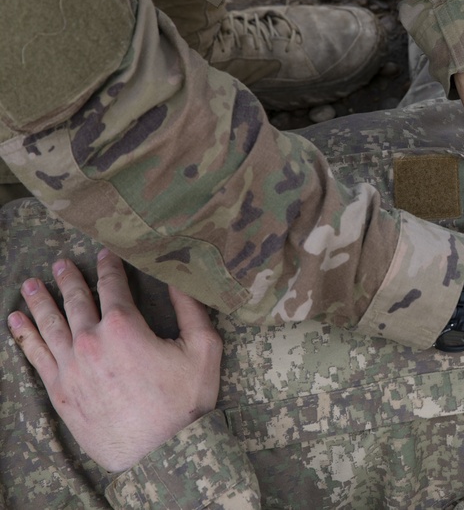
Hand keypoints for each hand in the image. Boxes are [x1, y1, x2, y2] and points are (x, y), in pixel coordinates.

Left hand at [6, 251, 221, 472]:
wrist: (160, 451)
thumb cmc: (186, 402)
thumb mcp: (204, 348)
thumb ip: (191, 308)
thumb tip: (179, 276)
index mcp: (125, 326)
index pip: (112, 286)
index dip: (110, 266)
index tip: (106, 252)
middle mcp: (91, 341)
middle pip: (76, 301)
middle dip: (70, 279)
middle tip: (61, 263)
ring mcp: (71, 367)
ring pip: (50, 324)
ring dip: (41, 301)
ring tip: (33, 283)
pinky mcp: (60, 391)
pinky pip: (36, 356)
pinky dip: (25, 336)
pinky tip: (17, 321)